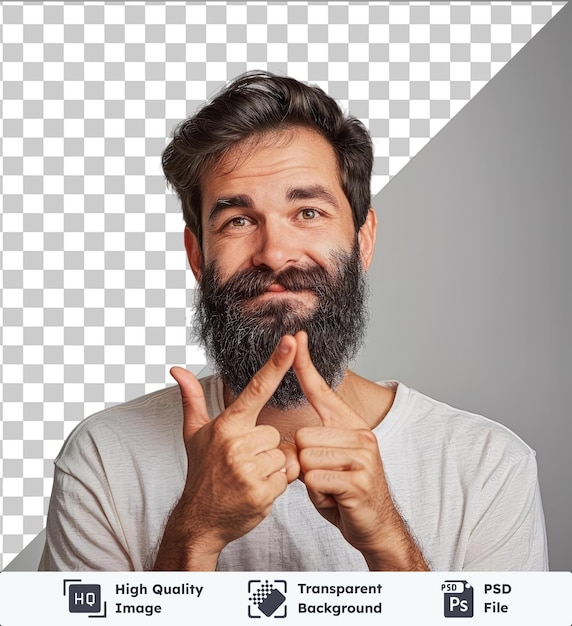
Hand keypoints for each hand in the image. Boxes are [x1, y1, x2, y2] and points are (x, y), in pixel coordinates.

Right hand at [153, 335, 299, 569]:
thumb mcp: (194, 433)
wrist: (200, 519)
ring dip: (271, 466)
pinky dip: (275, 484)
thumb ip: (192, 398)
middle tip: (242, 462)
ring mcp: (249, 469)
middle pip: (274, 433)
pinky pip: (286, 477)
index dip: (276, 363)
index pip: (256, 388)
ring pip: (282, 455)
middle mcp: (237, 444)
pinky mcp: (261, 492)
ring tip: (247, 476)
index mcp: (226, 426)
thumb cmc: (201, 471)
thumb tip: (177, 369)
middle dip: (264, 447)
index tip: (291, 341)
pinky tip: (255, 490)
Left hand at [292, 331, 427, 570]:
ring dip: (310, 480)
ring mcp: (362, 457)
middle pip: (302, 436)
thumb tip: (295, 437)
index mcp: (350, 425)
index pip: (322, 389)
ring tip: (330, 488)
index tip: (296, 337)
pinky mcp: (359, 480)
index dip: (305, 364)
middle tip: (324, 477)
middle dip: (303, 463)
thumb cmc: (345, 491)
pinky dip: (317, 495)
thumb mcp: (329, 460)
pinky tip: (336, 499)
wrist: (374, 526)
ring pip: (306, 458)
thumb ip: (315, 441)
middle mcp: (360, 434)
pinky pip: (315, 479)